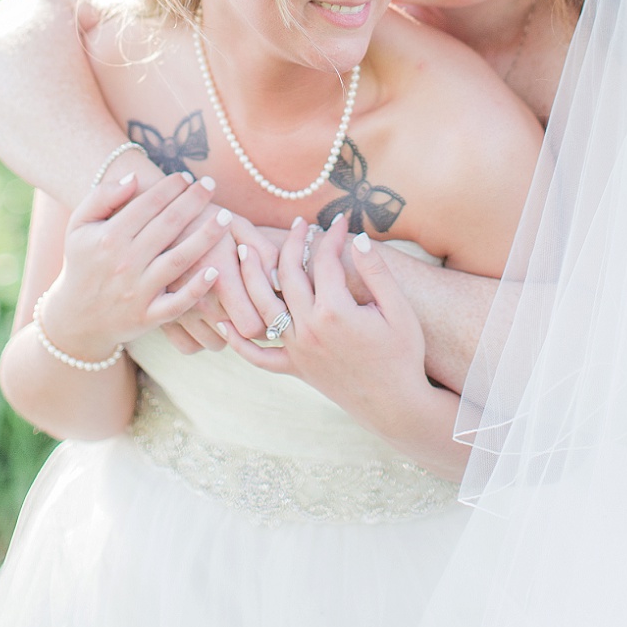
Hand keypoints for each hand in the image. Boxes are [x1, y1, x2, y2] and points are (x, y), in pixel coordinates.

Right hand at [40, 172, 223, 362]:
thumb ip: (101, 197)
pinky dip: (196, 289)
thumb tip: (134, 178)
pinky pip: (178, 303)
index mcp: (108, 237)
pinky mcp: (148, 316)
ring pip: (179, 259)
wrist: (77, 318)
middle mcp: (125, 262)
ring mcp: (138, 291)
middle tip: (212, 185)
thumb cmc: (82, 264)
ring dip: (206, 236)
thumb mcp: (78, 226)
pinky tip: (216, 271)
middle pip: (168, 225)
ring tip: (226, 218)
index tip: (187, 177)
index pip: (148, 204)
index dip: (171, 187)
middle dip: (194, 201)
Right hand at [156, 203, 291, 353]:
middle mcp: (196, 301)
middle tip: (251, 303)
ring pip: (214, 344)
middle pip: (237, 339)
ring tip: (227, 306)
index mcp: (219, 279)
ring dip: (225, 332)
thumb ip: (265, 253)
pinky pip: (189, 346)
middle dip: (248, 325)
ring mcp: (176, 311)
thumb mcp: (238, 226)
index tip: (268, 304)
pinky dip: (199, 336)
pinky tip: (206, 317)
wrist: (151, 215)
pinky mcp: (160, 316)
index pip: (253, 328)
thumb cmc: (202, 217)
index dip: (267, 320)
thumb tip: (280, 284)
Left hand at [221, 214, 429, 425]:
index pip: (324, 261)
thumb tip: (358, 238)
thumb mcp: (399, 311)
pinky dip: (238, 341)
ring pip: (263, 307)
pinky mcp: (294, 369)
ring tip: (243, 250)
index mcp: (335, 311)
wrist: (397, 406)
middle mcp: (308, 328)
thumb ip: (376, 273)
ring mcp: (297, 350)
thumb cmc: (404, 356)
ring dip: (249, 276)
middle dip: (291, 243)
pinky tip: (222, 323)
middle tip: (297, 224)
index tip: (339, 221)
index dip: (330, 237)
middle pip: (287, 275)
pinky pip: (258, 356)